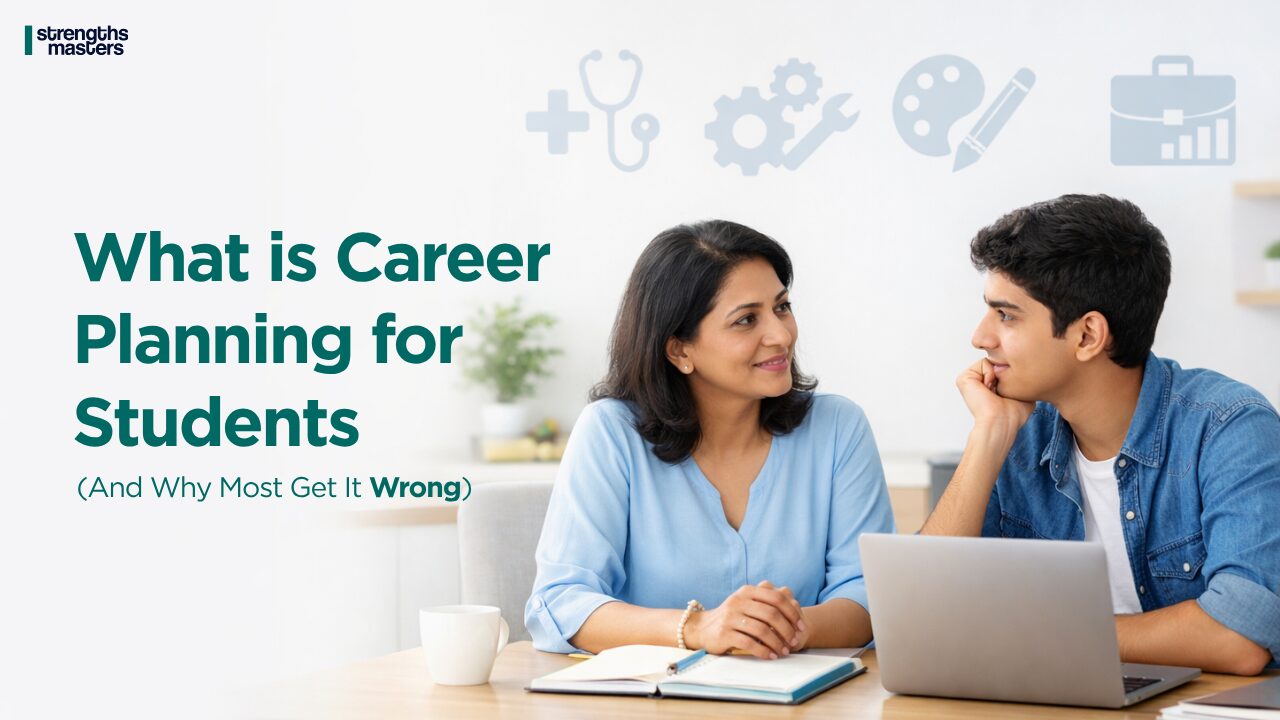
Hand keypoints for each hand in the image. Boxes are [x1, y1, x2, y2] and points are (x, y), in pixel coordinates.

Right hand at [686, 581, 806, 658]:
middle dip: (787, 630)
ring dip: (777, 643)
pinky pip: (749, 643)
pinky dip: (763, 651)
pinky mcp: (724, 633)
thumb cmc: (733, 616)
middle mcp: (738, 601)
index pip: (777, 598)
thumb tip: (794, 603)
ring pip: (761, 630)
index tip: (801, 627)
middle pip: (771, 614)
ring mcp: (730, 617)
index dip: (792, 613)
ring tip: (783, 652)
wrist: (703, 628)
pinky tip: (770, 656)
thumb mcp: (747, 602)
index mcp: (747, 591)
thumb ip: (767, 599)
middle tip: (794, 642)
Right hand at [956, 359, 1034, 437]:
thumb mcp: (1024, 393)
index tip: (1009, 391)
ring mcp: (970, 381)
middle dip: (1004, 373)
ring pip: (990, 361)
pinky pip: (983, 362)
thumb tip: (1025, 371)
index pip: (1002, 368)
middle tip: (1001, 391)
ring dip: (997, 375)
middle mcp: (978, 383)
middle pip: (996, 363)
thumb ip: (1023, 380)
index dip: (1011, 374)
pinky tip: (988, 389)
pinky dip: (990, 373)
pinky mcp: (964, 378)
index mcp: (989, 387)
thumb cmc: (1013, 414)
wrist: (1002, 421)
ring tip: (994, 391)